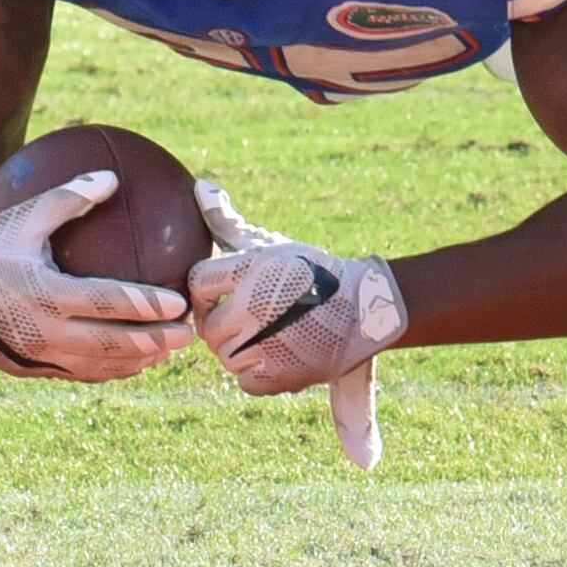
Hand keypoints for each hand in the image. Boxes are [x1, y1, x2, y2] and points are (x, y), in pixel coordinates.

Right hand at [0, 168, 196, 381]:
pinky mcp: (36, 369)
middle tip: (189, 333)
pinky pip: (85, 374)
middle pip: (116, 344)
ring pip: (104, 366)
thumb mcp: (18, 220)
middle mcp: (48, 332)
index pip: (108, 303)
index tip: (178, 301)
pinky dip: (114, 369)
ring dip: (141, 359)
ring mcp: (43, 356)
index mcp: (46, 295)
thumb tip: (111, 178)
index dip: (147, 304)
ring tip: (169, 350)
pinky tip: (133, 360)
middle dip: (158, 341)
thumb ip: (66, 199)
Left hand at [186, 178, 406, 467]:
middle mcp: (254, 306)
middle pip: (208, 327)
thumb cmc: (313, 271)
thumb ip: (227, 219)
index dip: (207, 290)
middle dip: (219, 324)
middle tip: (242, 320)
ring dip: (237, 349)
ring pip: (225, 355)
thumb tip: (201, 186)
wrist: (368, 305)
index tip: (222, 293)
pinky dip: (254, 373)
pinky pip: (245, 380)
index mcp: (249, 270)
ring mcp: (267, 343)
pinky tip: (271, 356)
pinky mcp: (283, 374)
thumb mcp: (270, 241)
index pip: (198, 283)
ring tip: (260, 337)